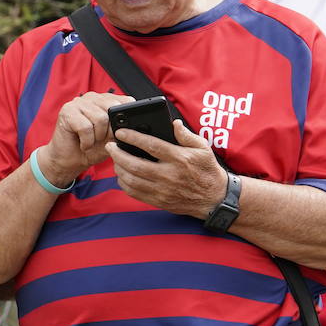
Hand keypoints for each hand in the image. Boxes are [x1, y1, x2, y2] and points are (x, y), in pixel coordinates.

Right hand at [37, 91, 134, 186]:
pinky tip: (82, 144)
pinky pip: (86, 127)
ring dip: (97, 137)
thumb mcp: (112, 139)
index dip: (125, 120)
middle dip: (110, 131)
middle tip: (100, 140)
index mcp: (105, 100)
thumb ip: (121, 129)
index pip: (125, 101)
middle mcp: (92, 97)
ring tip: (91, 141)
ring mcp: (78, 102)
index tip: (118, 134)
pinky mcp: (67, 111)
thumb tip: (131, 125)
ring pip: (101, 118)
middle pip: (113, 109)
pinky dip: (87, 142)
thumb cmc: (91, 148)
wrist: (69, 160)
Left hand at [108, 121, 225, 218]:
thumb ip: (187, 135)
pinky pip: (136, 193)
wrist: (214, 198)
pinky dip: (124, 184)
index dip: (133, 138)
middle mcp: (170, 175)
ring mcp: (163, 190)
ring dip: (119, 169)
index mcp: (180, 159)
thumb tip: (174, 124)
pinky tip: (121, 176)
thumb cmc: (207, 170)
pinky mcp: (160, 201)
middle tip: (110, 146)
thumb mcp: (203, 148)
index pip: (151, 145)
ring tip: (115, 160)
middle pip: (136, 164)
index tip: (121, 132)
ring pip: (133, 180)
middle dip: (118, 154)